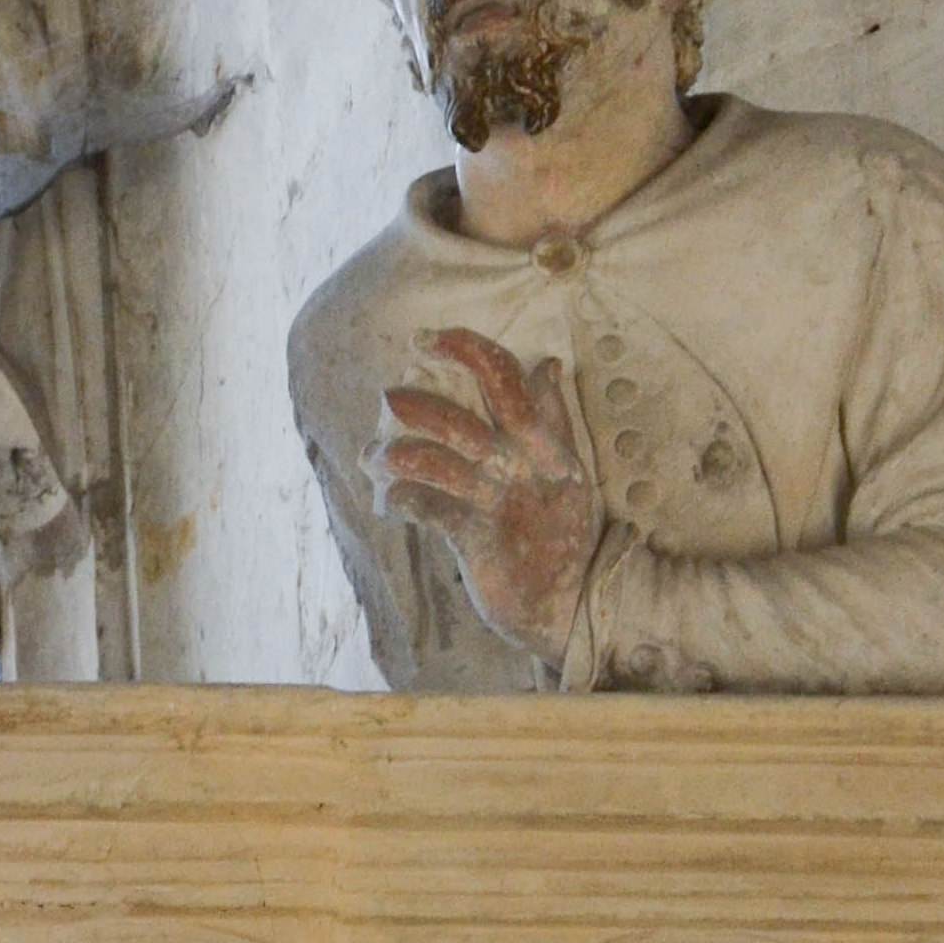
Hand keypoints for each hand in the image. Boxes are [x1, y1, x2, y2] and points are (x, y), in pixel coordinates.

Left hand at [369, 326, 605, 667]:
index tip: (424, 339)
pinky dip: (399, 497)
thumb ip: (552, 416)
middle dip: (413, 405)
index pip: (504, 377)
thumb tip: (548, 363)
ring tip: (373, 458)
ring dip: (393, 454)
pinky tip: (389, 501)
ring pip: (432, 461)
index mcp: (544, 441)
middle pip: (460, 419)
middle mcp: (521, 465)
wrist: (570, 603)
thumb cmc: (559, 529)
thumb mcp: (566, 469)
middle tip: (386, 399)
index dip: (463, 348)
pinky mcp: (478, 540)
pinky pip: (426, 506)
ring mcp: (498, 502)